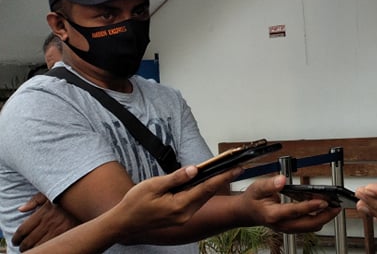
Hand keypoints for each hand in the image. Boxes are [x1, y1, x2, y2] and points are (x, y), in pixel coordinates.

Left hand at [12, 193, 78, 249]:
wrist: (91, 199)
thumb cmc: (70, 196)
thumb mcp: (51, 193)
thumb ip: (35, 200)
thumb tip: (21, 209)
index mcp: (43, 212)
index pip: (23, 230)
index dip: (17, 238)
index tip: (16, 241)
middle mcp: (50, 222)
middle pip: (29, 241)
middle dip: (24, 246)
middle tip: (23, 247)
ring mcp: (60, 230)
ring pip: (40, 246)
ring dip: (34, 249)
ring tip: (33, 249)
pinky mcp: (69, 235)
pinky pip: (53, 245)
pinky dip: (47, 248)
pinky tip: (47, 247)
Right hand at [108, 164, 241, 232]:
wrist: (124, 223)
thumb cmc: (134, 203)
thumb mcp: (153, 185)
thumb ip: (176, 178)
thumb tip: (194, 169)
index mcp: (179, 206)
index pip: (207, 188)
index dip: (224, 176)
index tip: (237, 168)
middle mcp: (185, 214)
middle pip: (209, 193)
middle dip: (223, 179)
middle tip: (238, 166)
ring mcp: (184, 217)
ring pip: (203, 197)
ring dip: (214, 184)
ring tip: (227, 171)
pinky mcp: (180, 217)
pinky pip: (196, 201)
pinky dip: (203, 190)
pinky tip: (207, 182)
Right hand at [239, 175, 339, 232]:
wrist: (247, 212)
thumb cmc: (253, 199)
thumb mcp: (257, 187)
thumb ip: (270, 184)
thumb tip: (281, 180)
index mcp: (273, 214)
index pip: (296, 211)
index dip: (311, 206)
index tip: (324, 201)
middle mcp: (282, 224)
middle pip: (307, 224)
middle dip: (325, 216)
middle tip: (337, 207)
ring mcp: (287, 228)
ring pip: (309, 227)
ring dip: (323, 219)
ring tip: (334, 208)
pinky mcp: (291, 228)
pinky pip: (307, 226)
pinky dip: (317, 219)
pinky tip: (324, 210)